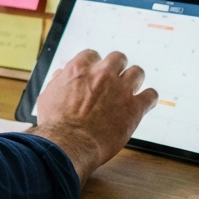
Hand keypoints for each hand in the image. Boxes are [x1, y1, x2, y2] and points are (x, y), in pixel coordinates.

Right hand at [29, 50, 157, 186]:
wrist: (68, 143)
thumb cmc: (55, 123)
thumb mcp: (48, 96)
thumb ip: (58, 82)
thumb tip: (60, 75)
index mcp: (79, 69)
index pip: (92, 55)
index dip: (95, 64)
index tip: (96, 72)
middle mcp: (101, 74)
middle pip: (118, 58)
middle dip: (117, 67)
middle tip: (116, 78)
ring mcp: (120, 89)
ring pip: (137, 72)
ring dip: (134, 80)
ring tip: (132, 89)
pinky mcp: (134, 107)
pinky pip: (151, 95)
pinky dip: (149, 98)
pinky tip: (144, 103)